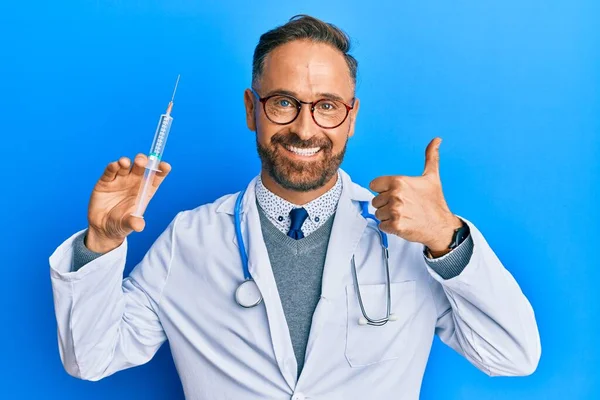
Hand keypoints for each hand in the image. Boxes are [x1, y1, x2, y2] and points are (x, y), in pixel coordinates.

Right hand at [86, 154, 171, 252]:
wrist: (102, 227)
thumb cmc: (121, 224)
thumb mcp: (128, 225)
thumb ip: (133, 223)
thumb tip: (139, 226)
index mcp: (145, 191)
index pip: (156, 177)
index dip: (161, 170)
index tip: (165, 166)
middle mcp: (134, 182)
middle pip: (141, 167)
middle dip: (143, 161)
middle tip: (142, 161)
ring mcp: (120, 180)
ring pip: (125, 166)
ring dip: (126, 162)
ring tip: (125, 162)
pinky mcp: (106, 181)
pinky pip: (110, 171)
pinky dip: (112, 167)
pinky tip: (114, 165)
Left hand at [369, 138, 461, 254]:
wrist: (442, 226)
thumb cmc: (435, 203)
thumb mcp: (432, 177)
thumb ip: (430, 157)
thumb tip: (436, 140)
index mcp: (399, 181)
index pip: (374, 185)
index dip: (383, 190)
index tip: (395, 194)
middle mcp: (396, 195)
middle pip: (375, 200)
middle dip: (386, 204)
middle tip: (403, 206)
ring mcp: (395, 211)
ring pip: (378, 213)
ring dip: (388, 216)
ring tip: (404, 215)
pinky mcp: (395, 225)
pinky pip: (382, 225)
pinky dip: (390, 227)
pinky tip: (403, 223)